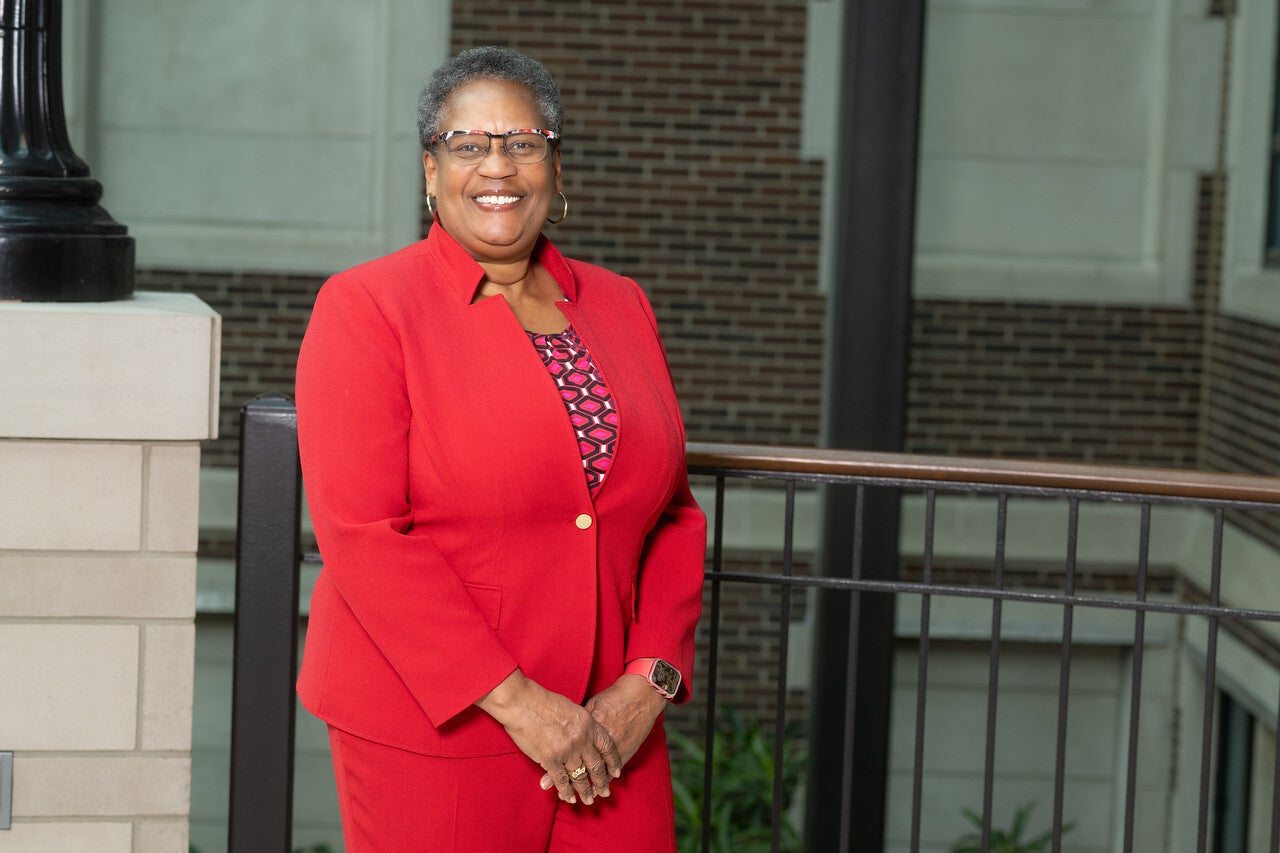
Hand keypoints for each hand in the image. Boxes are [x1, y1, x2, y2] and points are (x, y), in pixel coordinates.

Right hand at [477, 670, 621, 804]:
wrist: (523, 703)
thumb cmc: (543, 702)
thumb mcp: (572, 709)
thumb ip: (582, 724)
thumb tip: (586, 734)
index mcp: (589, 724)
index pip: (607, 746)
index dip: (613, 761)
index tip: (616, 772)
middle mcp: (582, 739)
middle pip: (596, 765)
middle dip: (602, 781)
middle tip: (605, 792)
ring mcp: (568, 750)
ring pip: (580, 776)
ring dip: (585, 790)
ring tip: (589, 800)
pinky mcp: (551, 759)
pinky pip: (562, 780)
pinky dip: (566, 791)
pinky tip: (569, 798)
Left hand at [538, 674, 666, 791]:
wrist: (639, 696)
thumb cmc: (612, 698)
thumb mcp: (590, 707)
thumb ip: (577, 723)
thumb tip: (560, 736)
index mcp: (584, 726)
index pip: (565, 748)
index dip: (555, 764)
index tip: (545, 780)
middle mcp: (595, 738)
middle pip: (578, 763)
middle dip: (568, 781)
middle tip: (557, 793)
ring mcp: (611, 748)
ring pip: (594, 771)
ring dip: (586, 785)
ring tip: (577, 796)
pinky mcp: (624, 751)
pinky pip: (611, 771)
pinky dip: (603, 781)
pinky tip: (597, 789)